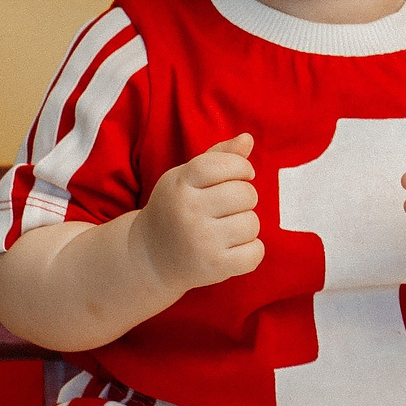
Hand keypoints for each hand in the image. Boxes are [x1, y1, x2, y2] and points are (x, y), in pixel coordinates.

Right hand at [136, 132, 262, 293]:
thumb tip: (248, 138)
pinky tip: (233, 248)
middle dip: (245, 198)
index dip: (241, 167)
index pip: (225, 165)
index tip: (241, 175)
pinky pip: (256, 253)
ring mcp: (202, 241)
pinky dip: (251, 251)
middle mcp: (189, 211)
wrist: (150, 257)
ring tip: (226, 229)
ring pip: (252, 223)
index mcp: (180, 184)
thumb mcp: (186, 178)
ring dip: (246, 225)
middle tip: (229, 207)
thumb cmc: (176, 209)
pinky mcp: (215, 266)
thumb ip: (218, 157)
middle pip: (245, 194)